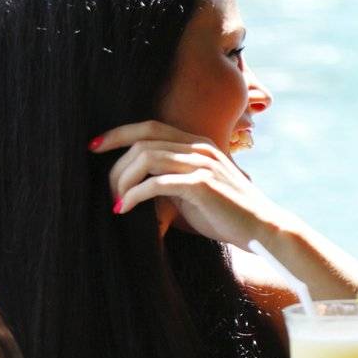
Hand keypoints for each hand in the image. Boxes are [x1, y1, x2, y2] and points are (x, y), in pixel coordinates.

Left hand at [93, 120, 287, 245]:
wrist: (263, 231)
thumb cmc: (227, 216)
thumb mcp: (193, 192)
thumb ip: (168, 182)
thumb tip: (132, 187)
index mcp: (199, 144)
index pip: (150, 126)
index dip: (118, 133)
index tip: (94, 147)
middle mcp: (200, 148)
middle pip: (143, 140)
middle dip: (115, 163)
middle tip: (105, 190)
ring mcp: (202, 164)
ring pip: (147, 157)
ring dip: (122, 180)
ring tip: (116, 202)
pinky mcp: (202, 185)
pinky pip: (156, 183)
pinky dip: (134, 195)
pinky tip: (124, 210)